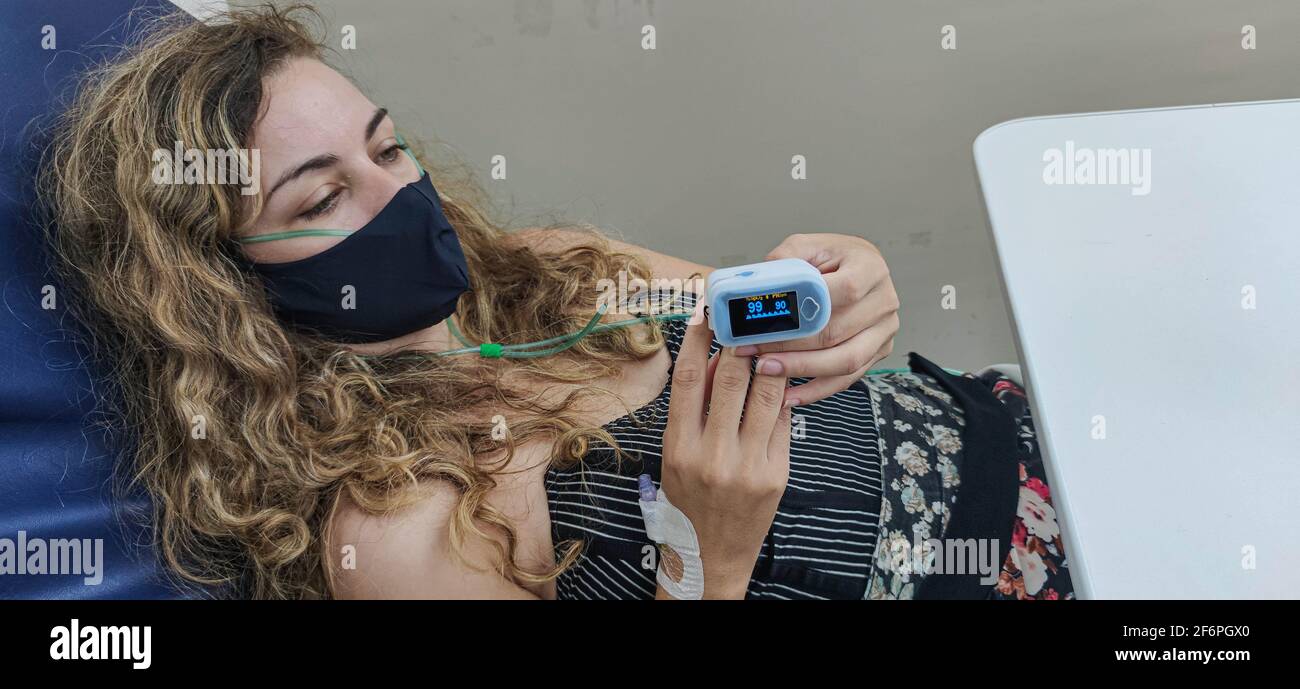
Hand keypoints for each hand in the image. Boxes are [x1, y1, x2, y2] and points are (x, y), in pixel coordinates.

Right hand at [659, 303, 792, 598]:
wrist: (712, 555)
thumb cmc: (689, 501)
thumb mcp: (674, 458)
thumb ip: (691, 413)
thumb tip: (713, 360)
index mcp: (679, 446)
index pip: (690, 378)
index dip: (699, 339)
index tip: (707, 313)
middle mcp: (712, 454)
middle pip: (731, 378)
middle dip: (741, 341)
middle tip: (747, 317)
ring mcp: (748, 464)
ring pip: (765, 392)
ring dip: (769, 360)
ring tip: (769, 342)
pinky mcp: (776, 472)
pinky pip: (783, 420)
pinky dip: (781, 395)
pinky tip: (779, 381)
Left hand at [736, 233, 899, 405]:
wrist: (858, 267)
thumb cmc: (832, 258)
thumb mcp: (807, 245)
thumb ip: (784, 259)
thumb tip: (757, 286)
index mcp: (869, 267)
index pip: (842, 292)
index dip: (804, 312)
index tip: (767, 324)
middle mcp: (884, 300)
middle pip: (838, 333)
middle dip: (792, 347)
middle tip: (756, 353)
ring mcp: (884, 330)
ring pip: (845, 361)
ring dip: (802, 370)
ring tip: (768, 370)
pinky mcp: (878, 352)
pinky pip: (847, 378)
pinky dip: (816, 390)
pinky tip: (789, 395)